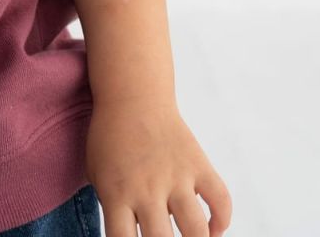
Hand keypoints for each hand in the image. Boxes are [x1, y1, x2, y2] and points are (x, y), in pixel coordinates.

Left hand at [84, 99, 231, 236]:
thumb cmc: (110, 138)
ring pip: (196, 229)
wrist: (132, 96)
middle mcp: (147, 187)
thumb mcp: (97, 174)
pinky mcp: (197, 163)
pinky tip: (213, 230)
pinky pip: (220, 199)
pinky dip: (221, 220)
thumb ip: (114, 209)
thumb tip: (136, 234)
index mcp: (117, 192)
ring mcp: (176, 175)